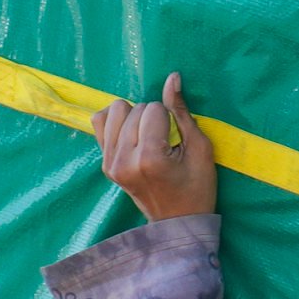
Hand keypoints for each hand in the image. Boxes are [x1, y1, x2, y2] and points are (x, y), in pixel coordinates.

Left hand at [95, 72, 218, 223]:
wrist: (178, 222)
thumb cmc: (197, 187)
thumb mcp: (199, 148)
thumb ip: (181, 111)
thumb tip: (172, 76)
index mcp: (149, 159)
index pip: (153, 109)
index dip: (169, 116)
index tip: (175, 138)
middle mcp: (123, 161)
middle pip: (134, 109)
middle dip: (151, 117)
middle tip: (163, 141)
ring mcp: (110, 164)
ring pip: (114, 111)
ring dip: (133, 117)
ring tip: (146, 137)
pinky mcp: (105, 165)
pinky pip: (99, 123)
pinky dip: (115, 122)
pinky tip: (130, 135)